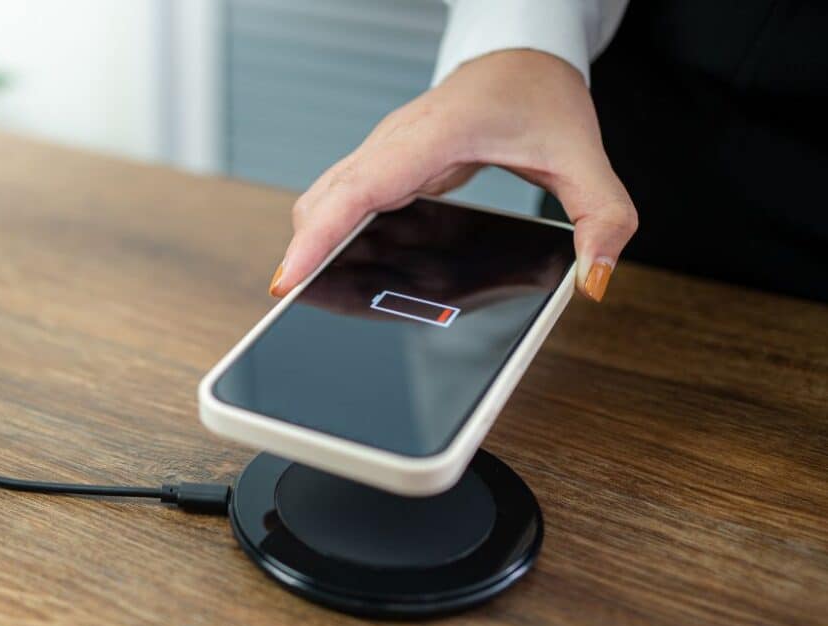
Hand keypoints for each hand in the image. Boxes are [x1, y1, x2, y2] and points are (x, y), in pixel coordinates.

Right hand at [268, 49, 636, 301]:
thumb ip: (602, 219)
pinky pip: (343, 199)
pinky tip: (343, 265)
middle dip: (306, 252)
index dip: (319, 235)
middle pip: (325, 199)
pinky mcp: (384, 163)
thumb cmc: (542, 96)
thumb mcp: (584, 158)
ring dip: (315, 243)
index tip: (289, 278)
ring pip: (325, 198)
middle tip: (297, 305)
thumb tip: (592, 281)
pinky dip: (331, 231)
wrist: (521, 55)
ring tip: (316, 293)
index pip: (360, 187)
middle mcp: (395, 141)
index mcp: (435, 135)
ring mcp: (383, 150)